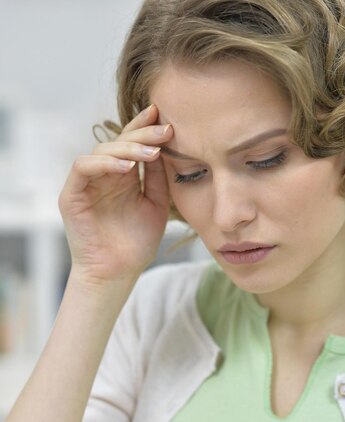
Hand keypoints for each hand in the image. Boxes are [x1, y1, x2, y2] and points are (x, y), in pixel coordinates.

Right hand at [58, 104, 173, 286]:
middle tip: (165, 129)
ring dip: (127, 148)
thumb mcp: (156, 205)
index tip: (167, 119)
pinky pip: (83, 168)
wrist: (118, 273)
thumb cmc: (137, 243)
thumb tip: (163, 146)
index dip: (146, 128)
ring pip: (102, 150)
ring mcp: (87, 184)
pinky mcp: (72, 195)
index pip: (132, 144)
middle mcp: (104, 175)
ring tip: (151, 153)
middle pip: (119, 142)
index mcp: (123, 176)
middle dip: (143, 133)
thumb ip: (157, 177)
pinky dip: (104, 163)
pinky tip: (126, 167)